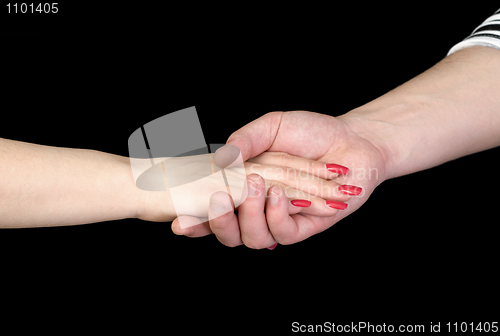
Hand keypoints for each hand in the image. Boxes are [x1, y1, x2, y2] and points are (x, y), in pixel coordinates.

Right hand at [172, 110, 387, 247]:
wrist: (352, 140)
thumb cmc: (310, 131)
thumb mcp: (271, 126)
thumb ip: (245, 140)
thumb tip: (221, 158)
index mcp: (243, 185)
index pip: (212, 207)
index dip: (192, 219)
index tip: (178, 220)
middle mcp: (258, 207)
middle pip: (226, 232)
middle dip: (217, 222)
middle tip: (220, 199)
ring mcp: (280, 219)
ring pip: (252, 238)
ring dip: (250, 215)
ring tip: (258, 185)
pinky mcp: (305, 227)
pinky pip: (283, 234)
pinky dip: (278, 215)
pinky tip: (282, 194)